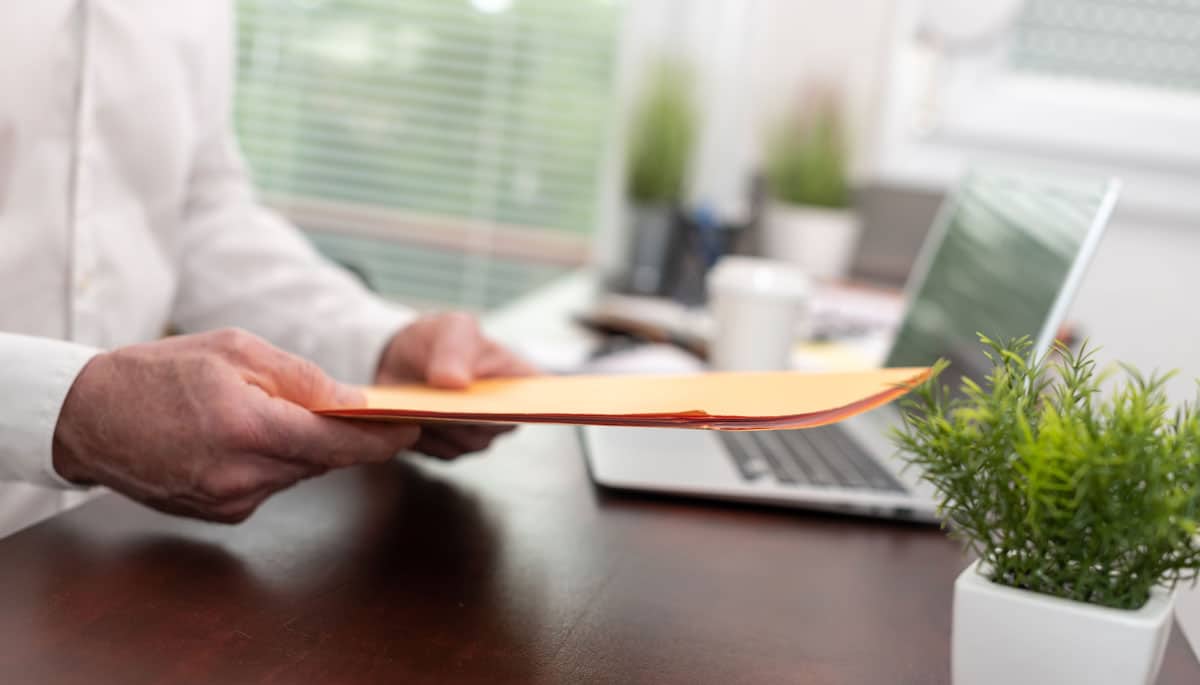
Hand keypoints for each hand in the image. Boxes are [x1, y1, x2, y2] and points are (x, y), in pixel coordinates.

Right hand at [52, 329, 420, 522]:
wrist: (88, 417)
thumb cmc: (161, 371)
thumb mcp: (237, 350)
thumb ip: (302, 378)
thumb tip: (355, 402)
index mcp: (247, 428)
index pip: (336, 444)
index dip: (381, 440)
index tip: (411, 429)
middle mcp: (240, 475)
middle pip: (322, 462)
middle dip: (344, 438)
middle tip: (368, 414)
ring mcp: (228, 501)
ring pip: (298, 474)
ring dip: (306, 449)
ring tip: (289, 415)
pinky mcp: (219, 514)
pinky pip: (270, 486)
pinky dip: (275, 463)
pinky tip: (252, 438)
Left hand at [376, 312, 537, 458]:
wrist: (400, 360)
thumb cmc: (439, 339)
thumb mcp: (450, 328)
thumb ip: (455, 349)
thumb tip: (454, 382)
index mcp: (521, 381)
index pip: (538, 404)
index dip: (524, 410)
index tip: (493, 406)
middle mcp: (507, 414)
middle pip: (494, 429)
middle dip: (462, 414)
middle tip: (436, 397)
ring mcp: (481, 436)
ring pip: (466, 444)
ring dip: (438, 425)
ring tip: (419, 400)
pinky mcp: (452, 450)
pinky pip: (441, 453)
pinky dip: (422, 436)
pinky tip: (412, 415)